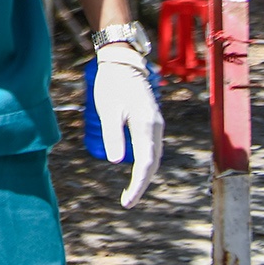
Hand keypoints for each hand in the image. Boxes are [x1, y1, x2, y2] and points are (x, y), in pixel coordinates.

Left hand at [95, 45, 163, 207]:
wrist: (122, 62)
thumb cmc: (111, 84)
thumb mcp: (107, 110)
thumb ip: (113, 135)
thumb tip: (117, 162)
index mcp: (146, 125)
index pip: (146, 164)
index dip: (138, 185)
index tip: (128, 201)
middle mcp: (156, 126)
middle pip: (153, 163)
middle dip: (142, 184)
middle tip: (128, 202)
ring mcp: (156, 123)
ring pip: (154, 156)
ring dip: (145, 174)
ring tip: (131, 192)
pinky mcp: (152, 120)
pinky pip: (152, 147)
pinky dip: (146, 162)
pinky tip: (137, 171)